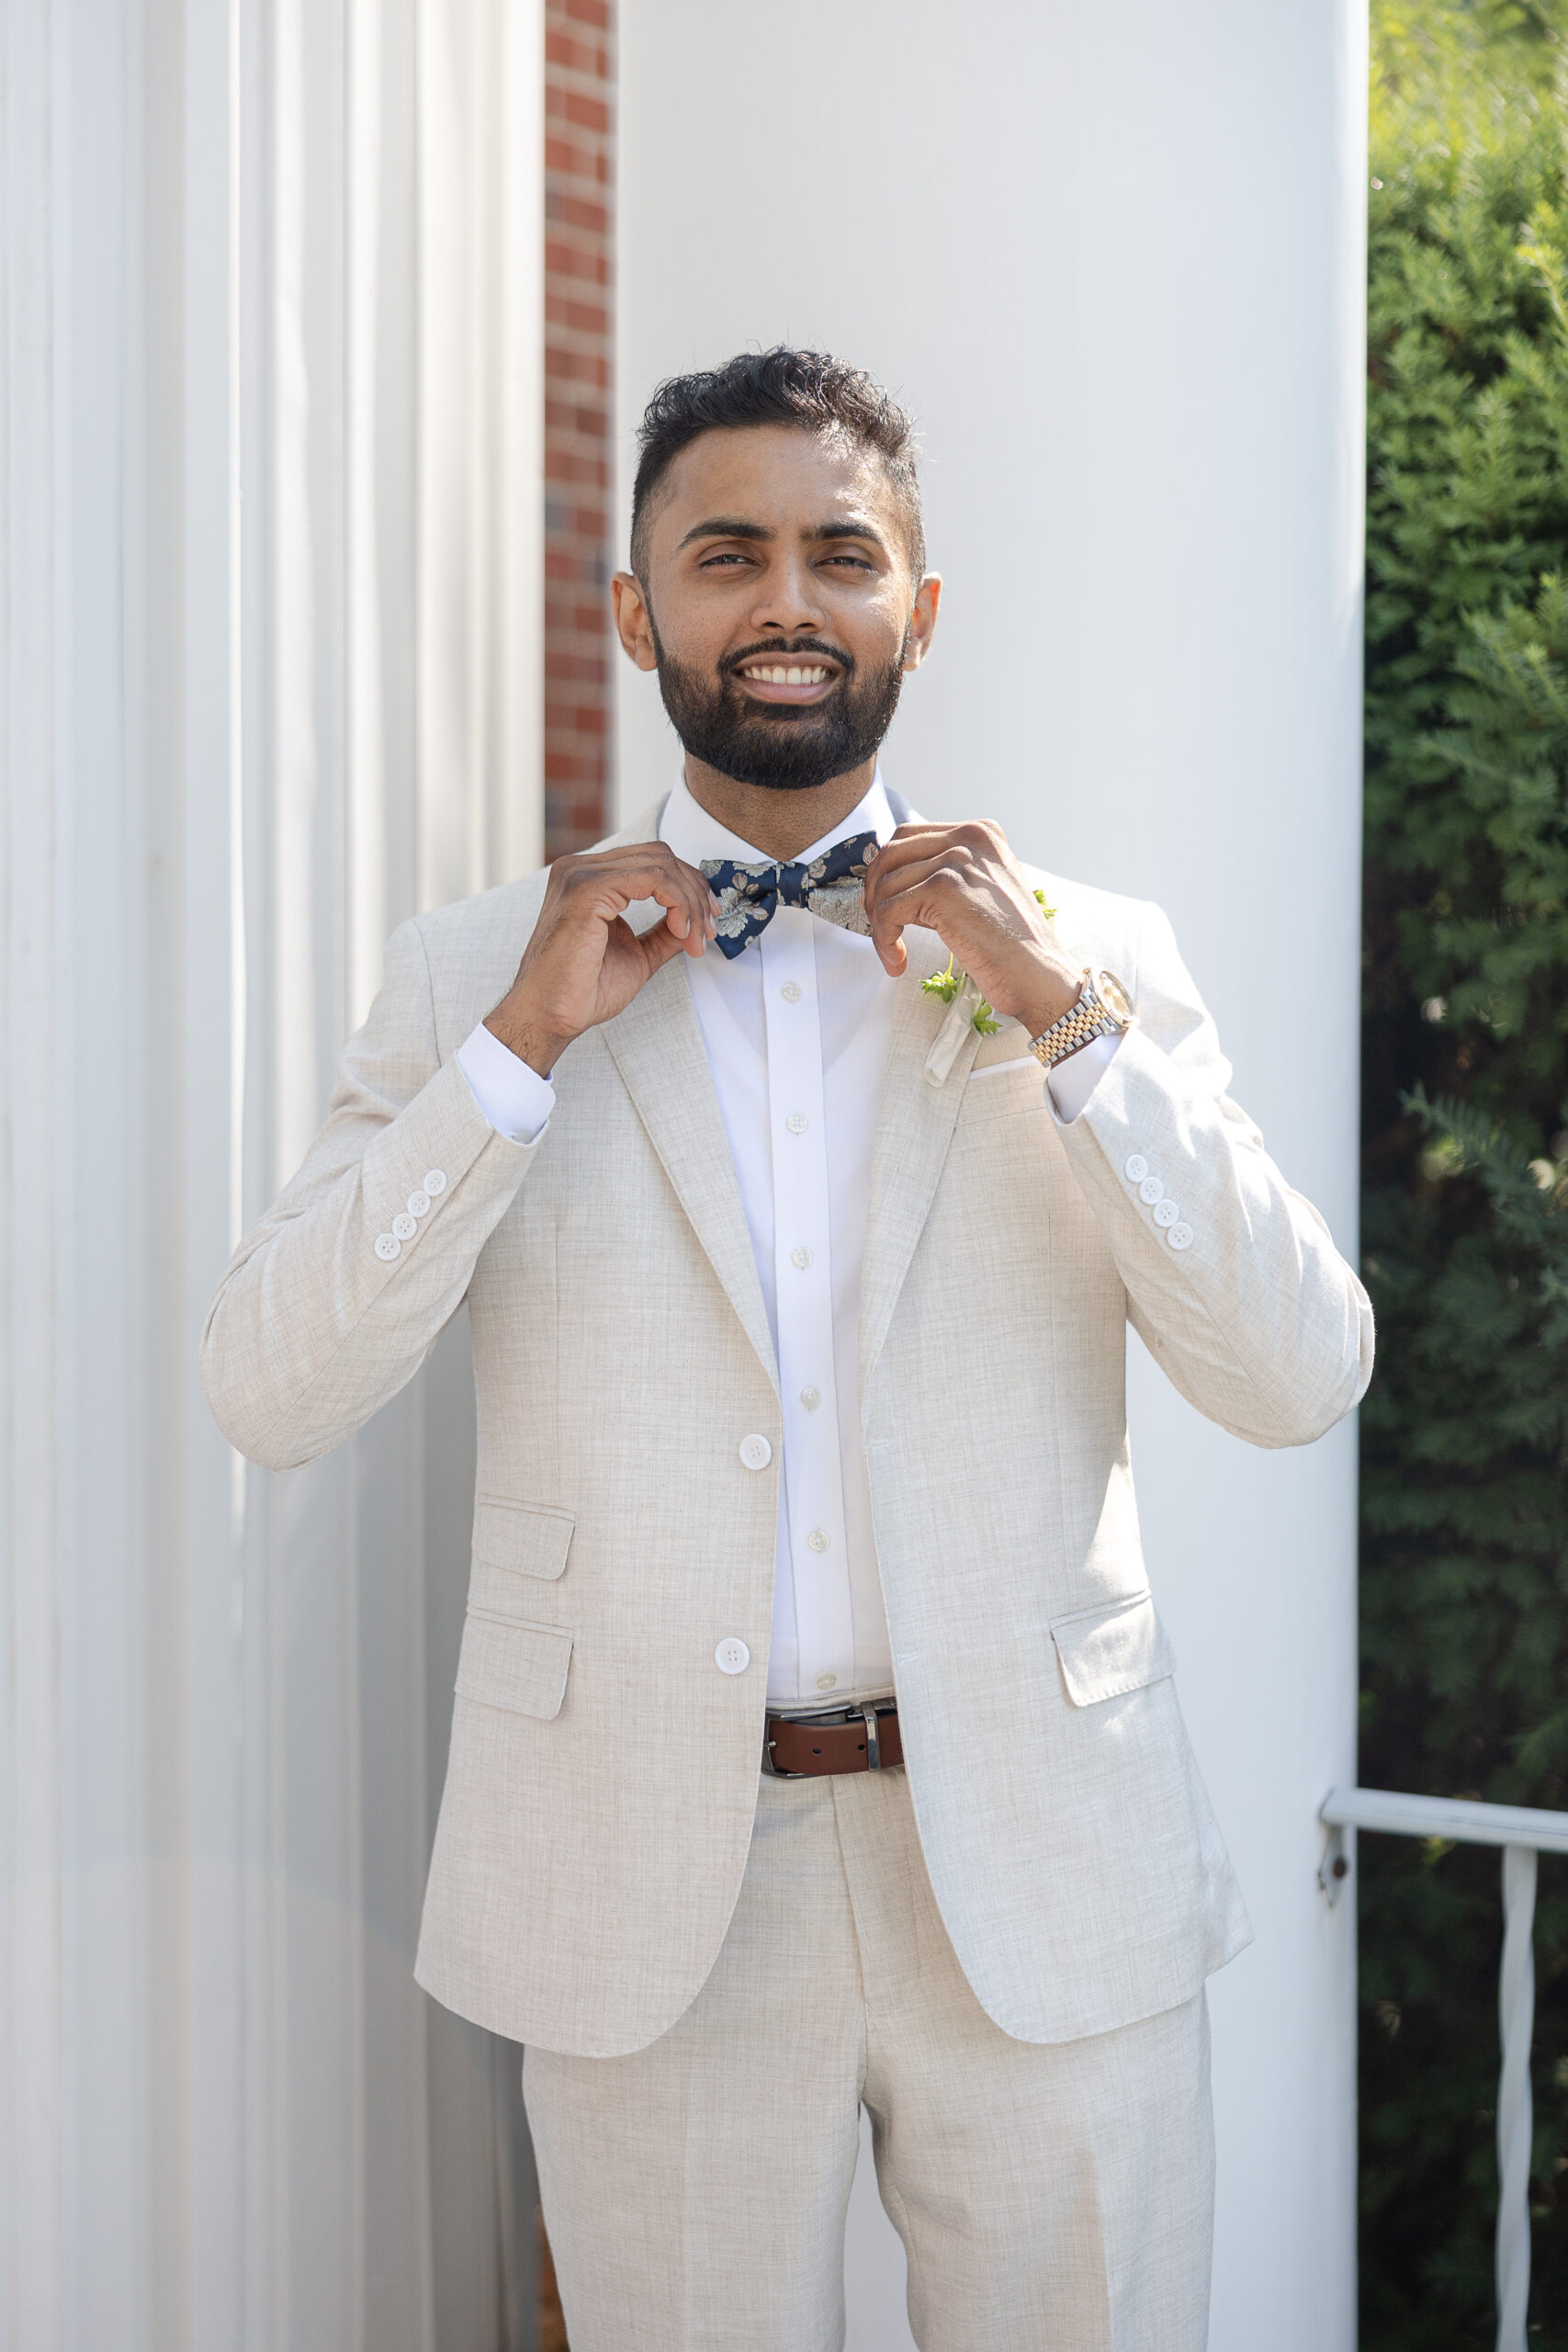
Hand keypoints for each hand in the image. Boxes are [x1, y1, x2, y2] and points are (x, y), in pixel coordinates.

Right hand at [485, 844, 717, 1074]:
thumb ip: (664, 933)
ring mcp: (581, 875)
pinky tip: (681, 931)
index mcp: (588, 879)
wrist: (549, 1016)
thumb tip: (697, 921)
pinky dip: (678, 903)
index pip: (651, 860)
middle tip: (708, 931)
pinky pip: (653, 878)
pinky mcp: (587, 890)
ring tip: (696, 938)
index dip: (688, 887)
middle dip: (695, 892)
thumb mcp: (638, 954)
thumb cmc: (582, 991)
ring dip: (690, 901)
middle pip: (660, 856)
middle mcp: (580, 869)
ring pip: (661, 864)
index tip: (707, 924)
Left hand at [861, 820, 1083, 1037]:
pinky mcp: (943, 889)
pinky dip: (884, 939)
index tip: (884, 904)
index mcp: (981, 832)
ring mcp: (957, 860)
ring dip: (879, 924)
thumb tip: (896, 879)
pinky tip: (897, 960)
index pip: (910, 836)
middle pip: (891, 852)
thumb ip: (947, 873)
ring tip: (892, 951)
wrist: (1039, 975)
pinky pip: (888, 911)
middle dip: (875, 891)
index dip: (888, 872)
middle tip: (879, 926)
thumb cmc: (1013, 945)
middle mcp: (970, 838)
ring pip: (886, 884)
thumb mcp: (982, 889)